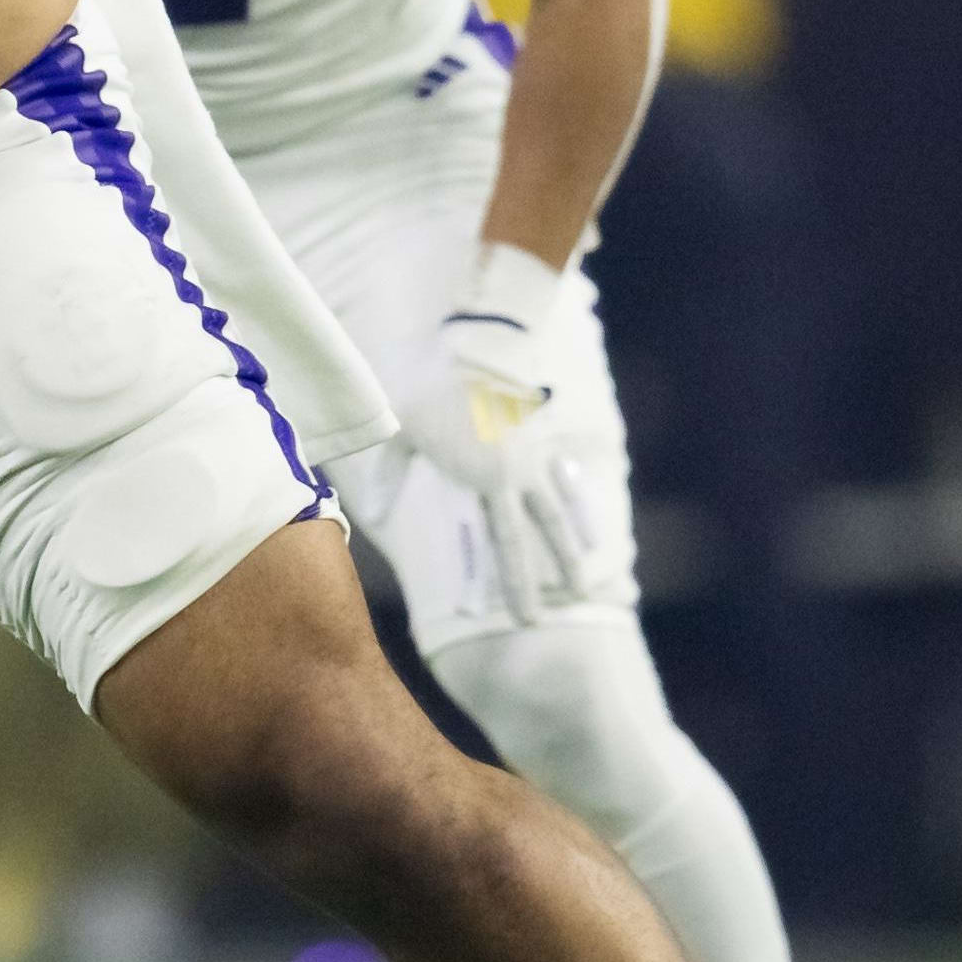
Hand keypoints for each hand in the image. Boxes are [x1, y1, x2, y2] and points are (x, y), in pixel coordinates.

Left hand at [391, 246, 601, 623]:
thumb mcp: (403, 427)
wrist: (483, 338)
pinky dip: (579, 508)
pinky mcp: (550, 436)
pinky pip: (569, 480)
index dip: (515, 586)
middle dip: (544, 583)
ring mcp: (539, 456)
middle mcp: (518, 477)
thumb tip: (370, 509)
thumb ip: (391, 471)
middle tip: (545, 623)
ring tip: (582, 587)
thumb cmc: (434, 381)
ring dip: (570, 553)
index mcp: (485, 479)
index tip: (524, 622)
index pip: (505, 546)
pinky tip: (590, 534)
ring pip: (561, 514)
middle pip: (537, 540)